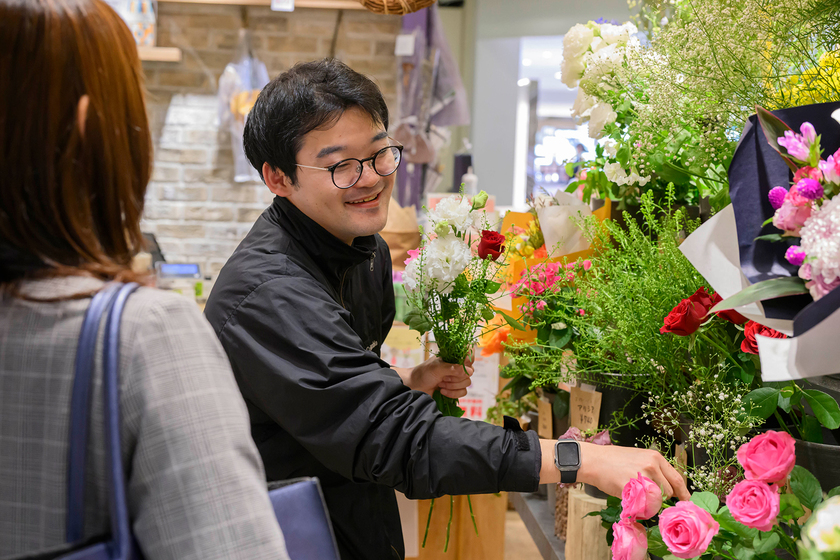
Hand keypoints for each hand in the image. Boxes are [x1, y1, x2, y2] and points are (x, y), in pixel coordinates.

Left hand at [394, 355, 473, 397]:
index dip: (469, 358)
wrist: (415, 387)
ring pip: (467, 383)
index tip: (464, 363)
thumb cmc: (423, 373)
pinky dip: (453, 393)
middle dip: (456, 377)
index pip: (468, 352)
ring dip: (453, 386)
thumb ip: (453, 368)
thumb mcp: (437, 368)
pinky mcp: (455, 389)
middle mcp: (456, 366)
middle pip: (470, 371)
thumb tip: (470, 371)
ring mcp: (456, 378)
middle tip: (443, 377)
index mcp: (452, 357)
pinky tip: (442, 391)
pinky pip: (463, 392)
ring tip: (441, 384)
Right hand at [539, 439, 689, 500]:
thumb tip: (668, 488)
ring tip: (635, 495)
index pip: (677, 479)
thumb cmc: (614, 459)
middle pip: (668, 492)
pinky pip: (642, 505)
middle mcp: (652, 466)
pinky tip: (628, 498)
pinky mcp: (631, 487)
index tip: (685, 501)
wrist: (594, 460)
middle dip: (661, 498)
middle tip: (647, 496)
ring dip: (649, 503)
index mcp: (655, 457)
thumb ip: (655, 470)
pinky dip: (638, 507)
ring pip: (657, 500)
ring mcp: (642, 476)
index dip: (683, 493)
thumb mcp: (639, 457)